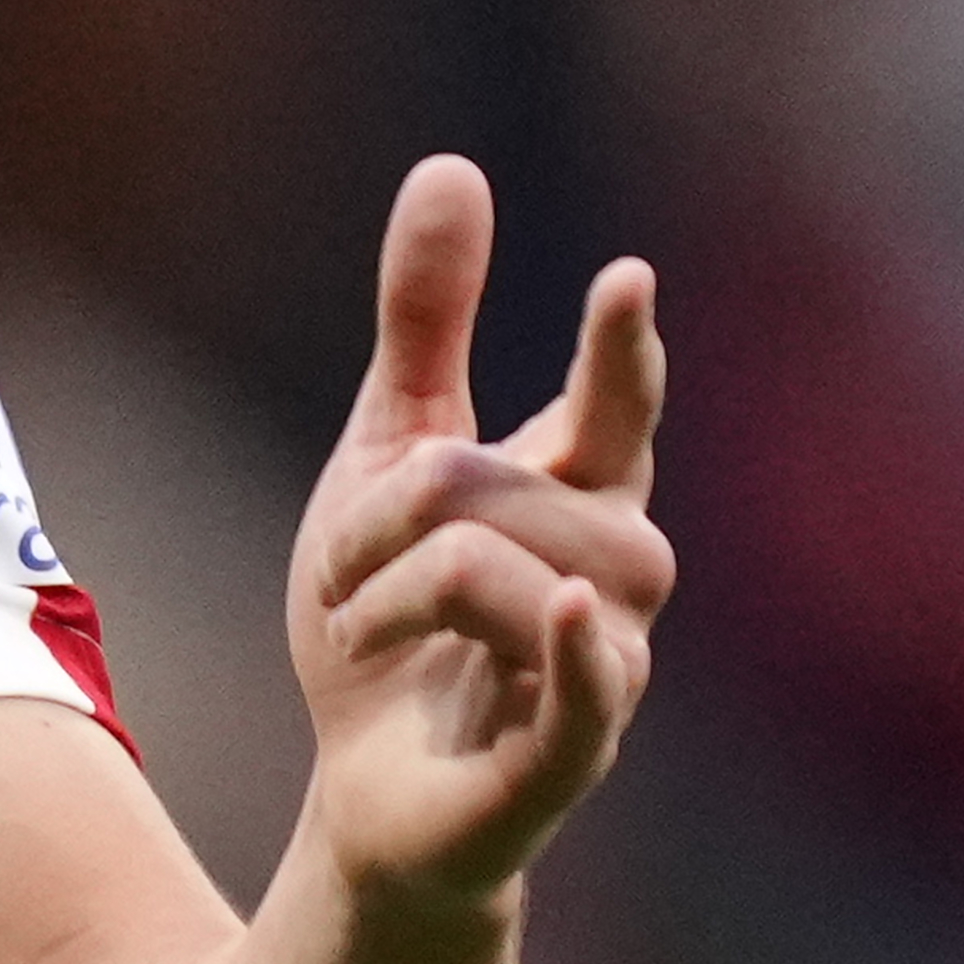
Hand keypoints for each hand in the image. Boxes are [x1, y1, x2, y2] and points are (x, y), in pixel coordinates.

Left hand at [285, 155, 670, 920]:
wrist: (368, 795)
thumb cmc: (399, 625)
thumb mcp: (384, 460)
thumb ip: (427, 326)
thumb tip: (452, 167)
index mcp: (573, 503)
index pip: (617, 414)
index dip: (620, 353)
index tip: (625, 278)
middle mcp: (608, 579)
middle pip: (517, 491)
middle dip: (401, 507)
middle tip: (338, 567)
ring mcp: (598, 670)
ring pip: (514, 571)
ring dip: (398, 587)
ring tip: (358, 625)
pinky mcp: (563, 759)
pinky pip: (595, 694)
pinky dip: (579, 651)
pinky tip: (565, 607)